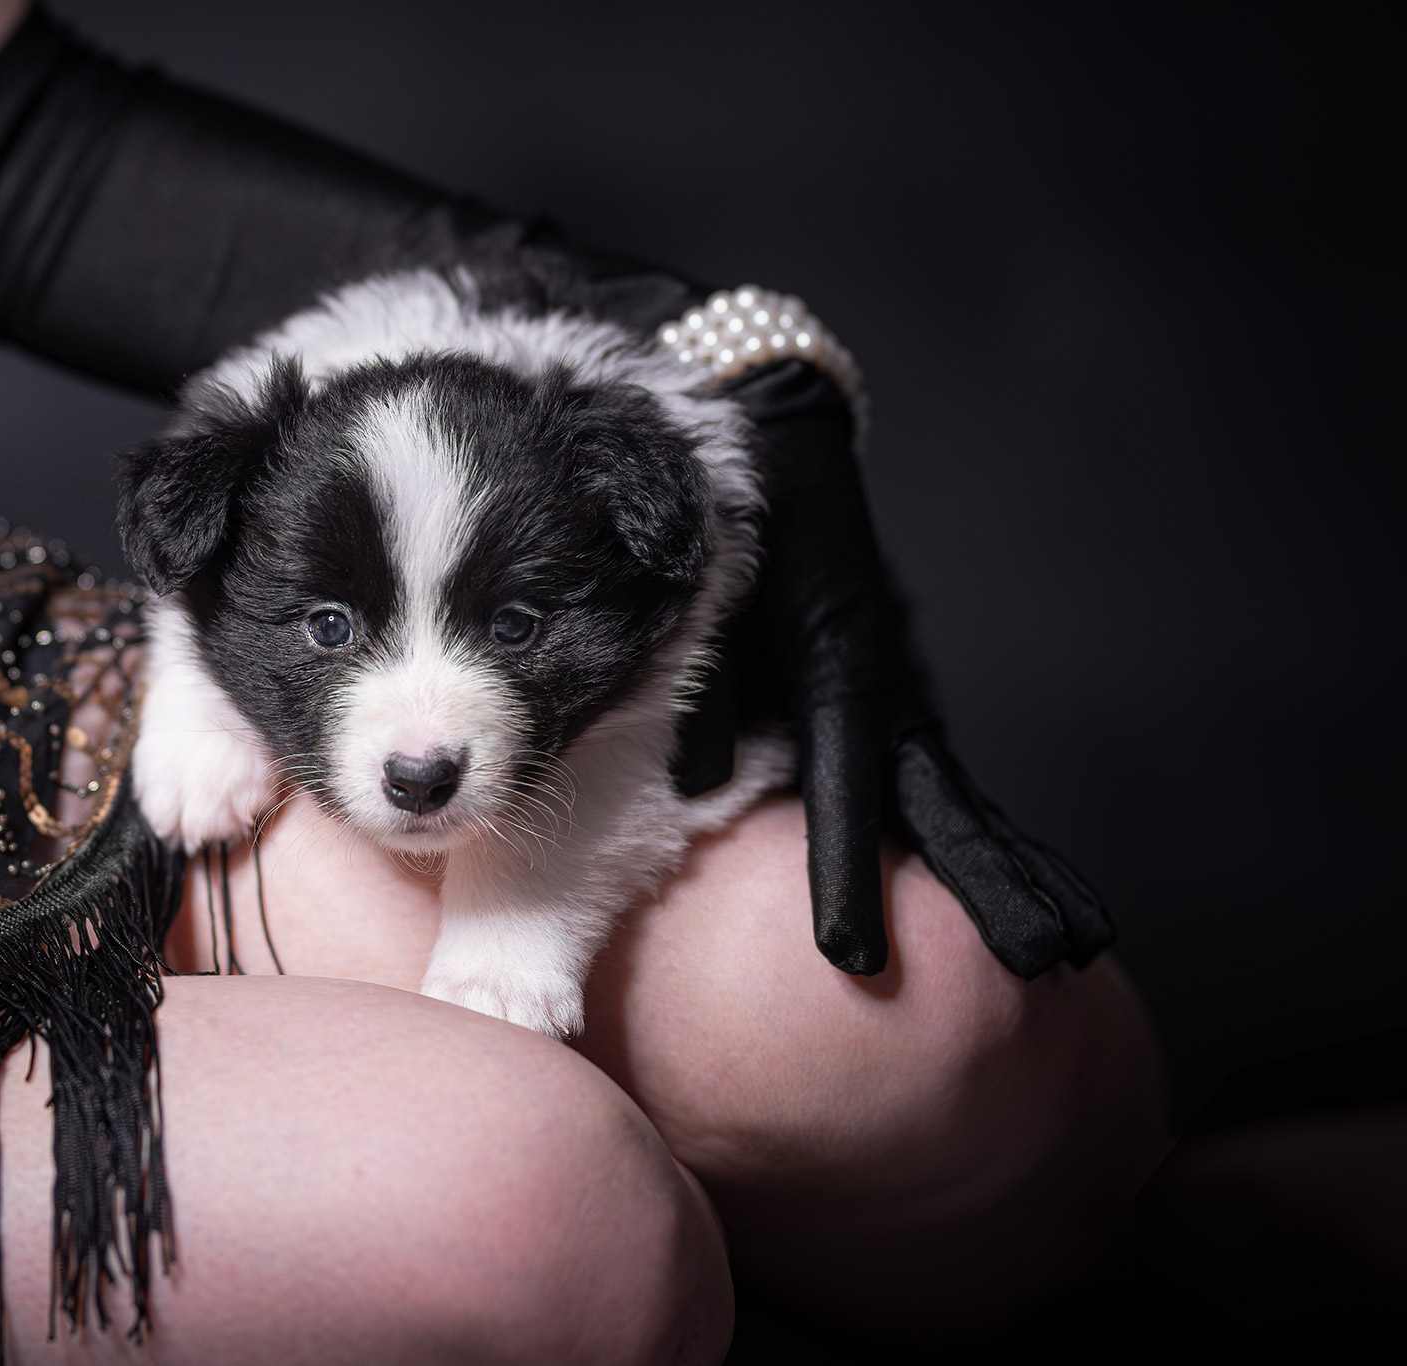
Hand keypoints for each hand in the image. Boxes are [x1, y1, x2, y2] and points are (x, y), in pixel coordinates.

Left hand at [676, 359, 1113, 977]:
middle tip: (1044, 962)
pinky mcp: (898, 702)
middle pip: (943, 809)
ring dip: (1018, 872)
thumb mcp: (706, 593)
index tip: (850, 958)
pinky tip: (1036, 888)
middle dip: (992, 888)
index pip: (843, 792)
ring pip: (964, 804)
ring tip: (1078, 945)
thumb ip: (703, 687)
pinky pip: (948, 786)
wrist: (777, 451)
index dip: (847, 876)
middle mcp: (887, 691)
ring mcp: (903, 699)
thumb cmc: (730, 523)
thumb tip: (700, 785)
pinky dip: (994, 839)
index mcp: (838, 665)